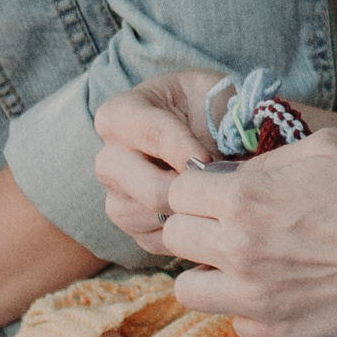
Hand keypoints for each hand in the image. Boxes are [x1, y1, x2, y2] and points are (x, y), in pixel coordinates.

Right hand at [93, 69, 228, 257]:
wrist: (206, 131)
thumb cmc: (211, 108)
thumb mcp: (216, 98)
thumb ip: (221, 118)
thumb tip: (228, 161)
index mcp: (120, 115)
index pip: (149, 134)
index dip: (184, 148)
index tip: (211, 157)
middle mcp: (109, 158)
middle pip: (148, 188)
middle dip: (191, 191)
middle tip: (221, 186)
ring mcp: (117, 195)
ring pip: (153, 218)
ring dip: (192, 211)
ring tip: (218, 195)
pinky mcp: (132, 225)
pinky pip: (157, 239)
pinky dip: (188, 230)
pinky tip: (207, 211)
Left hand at [161, 127, 336, 336]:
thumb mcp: (325, 147)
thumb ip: (267, 161)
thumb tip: (230, 174)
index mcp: (244, 198)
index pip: (176, 190)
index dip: (196, 186)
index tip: (218, 190)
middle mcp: (238, 250)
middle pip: (172, 238)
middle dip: (194, 225)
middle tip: (227, 224)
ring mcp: (254, 298)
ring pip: (188, 290)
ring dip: (207, 272)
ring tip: (241, 262)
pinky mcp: (276, 332)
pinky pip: (233, 322)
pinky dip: (246, 308)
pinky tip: (278, 290)